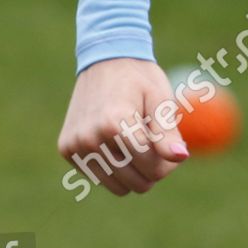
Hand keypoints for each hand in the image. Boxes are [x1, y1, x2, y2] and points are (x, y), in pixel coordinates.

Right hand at [58, 58, 188, 196]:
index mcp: (114, 122)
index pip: (151, 166)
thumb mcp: (160, 100)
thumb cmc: (139, 79)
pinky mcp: (66, 150)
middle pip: (137, 183)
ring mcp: (74, 145)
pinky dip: (114, 168)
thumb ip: (168, 132)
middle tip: (157, 146)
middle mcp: (89, 137)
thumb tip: (181, 158)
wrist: (104, 60)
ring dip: (134, 173)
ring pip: (118, 187)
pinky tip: (116, 142)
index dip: (169, 161)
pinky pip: (100, 177)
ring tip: (139, 145)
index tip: (173, 144)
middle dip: (154, 169)